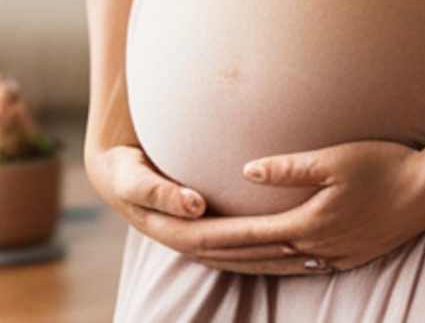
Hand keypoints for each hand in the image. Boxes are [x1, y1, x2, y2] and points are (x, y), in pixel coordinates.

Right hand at [83, 141, 308, 271]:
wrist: (111, 170)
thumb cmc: (124, 167)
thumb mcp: (133, 177)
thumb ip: (160, 191)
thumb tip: (195, 205)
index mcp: (173, 229)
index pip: (223, 239)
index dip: (254, 238)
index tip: (286, 233)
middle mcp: (188, 239)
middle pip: (239, 252)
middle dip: (274, 251)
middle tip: (313, 245)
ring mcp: (195, 238)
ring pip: (242, 255)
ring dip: (275, 256)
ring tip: (312, 252)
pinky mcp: (201, 230)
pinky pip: (238, 246)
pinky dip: (264, 248)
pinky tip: (290, 245)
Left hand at [172, 140, 424, 275]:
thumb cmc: (384, 166)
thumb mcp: (335, 159)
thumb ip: (289, 168)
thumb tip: (246, 171)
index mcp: (307, 224)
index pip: (245, 235)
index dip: (209, 234)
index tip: (179, 233)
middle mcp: (313, 248)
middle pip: (251, 256)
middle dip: (212, 253)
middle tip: (177, 247)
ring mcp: (329, 256)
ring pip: (270, 266)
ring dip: (236, 262)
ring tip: (204, 257)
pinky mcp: (343, 256)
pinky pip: (292, 267)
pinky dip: (266, 265)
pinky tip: (257, 262)